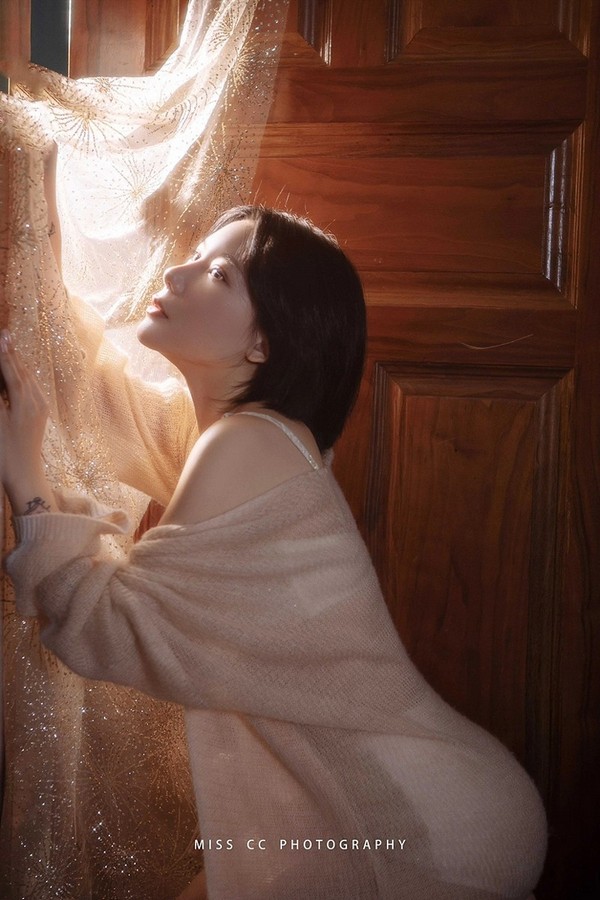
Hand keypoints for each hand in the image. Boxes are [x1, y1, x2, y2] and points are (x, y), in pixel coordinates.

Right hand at [0, 330, 53, 514]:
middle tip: (5, 334)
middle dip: (11, 354)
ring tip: (10, 347)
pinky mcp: (40, 415)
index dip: (4, 353)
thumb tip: (1, 378)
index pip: (12, 371)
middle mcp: (36, 401)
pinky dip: (23, 377)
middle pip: (22, 371)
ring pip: (29, 379)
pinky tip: (19, 373)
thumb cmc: (5, 452)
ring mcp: (41, 408)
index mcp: (24, 401)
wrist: (25, 475)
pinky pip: (32, 389)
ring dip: (18, 364)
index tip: (1, 335)